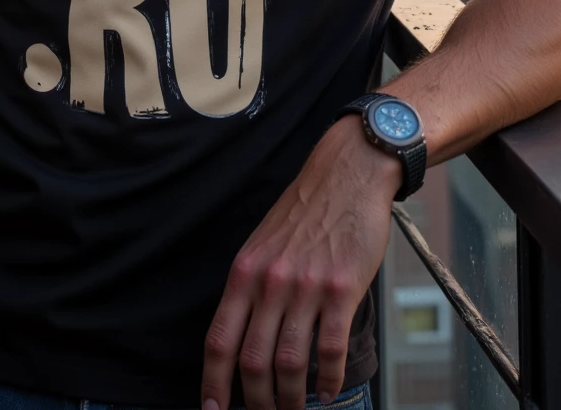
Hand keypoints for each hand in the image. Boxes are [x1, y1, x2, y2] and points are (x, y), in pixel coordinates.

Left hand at [201, 116, 399, 409]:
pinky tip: (327, 391)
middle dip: (257, 402)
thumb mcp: (263, 244)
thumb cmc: (306, 211)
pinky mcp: (342, 288)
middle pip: (252, 361)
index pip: (219, 340)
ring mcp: (306, 286)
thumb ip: (252, 289)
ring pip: (290, 363)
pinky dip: (327, 380)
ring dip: (291, 399)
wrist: (347, 173)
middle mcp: (270, 281)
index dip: (213, 384)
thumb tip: (243, 342)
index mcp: (245, 272)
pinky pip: (330, 349)